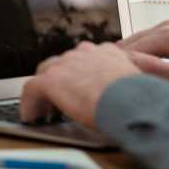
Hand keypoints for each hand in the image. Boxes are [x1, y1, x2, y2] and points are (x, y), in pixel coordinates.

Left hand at [19, 42, 140, 128]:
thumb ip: (120, 83)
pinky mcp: (52, 79)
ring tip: (43, 111)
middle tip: (56, 103)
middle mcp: (83, 52)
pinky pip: (32, 89)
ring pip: (45, 75)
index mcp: (105, 52)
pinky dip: (28, 103)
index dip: (75, 77)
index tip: (75, 90)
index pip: (82, 60)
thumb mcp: (133, 85)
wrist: (132, 104)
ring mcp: (66, 63)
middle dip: (58, 82)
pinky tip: (30, 116)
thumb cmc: (139, 101)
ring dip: (44, 93)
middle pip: (61, 65)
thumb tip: (117, 96)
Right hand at [117, 20, 168, 83]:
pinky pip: (146, 42)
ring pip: (135, 43)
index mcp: (166, 34)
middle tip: (121, 83)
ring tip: (133, 79)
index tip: (116, 83)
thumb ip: (153, 68)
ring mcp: (168, 27)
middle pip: (127, 43)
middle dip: (122, 62)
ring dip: (132, 59)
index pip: (126, 50)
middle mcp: (165, 26)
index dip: (119, 67)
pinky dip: (142, 56)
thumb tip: (125, 61)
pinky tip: (146, 71)